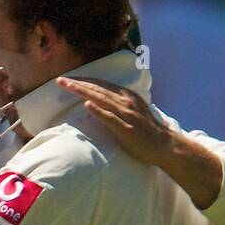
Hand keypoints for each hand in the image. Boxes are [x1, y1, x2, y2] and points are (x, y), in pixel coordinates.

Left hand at [57, 76, 173, 166]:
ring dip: (83, 92)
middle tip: (60, 80)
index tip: (68, 79)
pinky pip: (110, 118)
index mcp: (126, 96)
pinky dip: (98, 111)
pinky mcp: (126, 129)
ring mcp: (126, 115)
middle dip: (78, 83)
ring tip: (68, 86)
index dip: (84, 81)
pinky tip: (86, 105)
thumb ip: (116, 105)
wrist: (164, 145)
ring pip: (101, 99)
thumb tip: (98, 102)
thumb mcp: (132, 111)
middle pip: (98, 89)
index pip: (101, 85)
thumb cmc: (145, 131)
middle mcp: (126, 101)